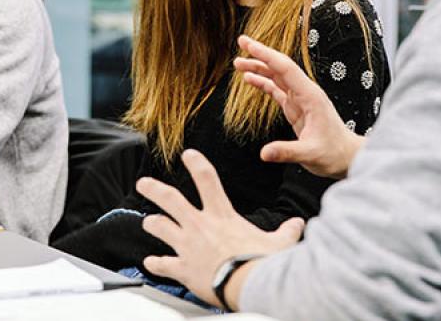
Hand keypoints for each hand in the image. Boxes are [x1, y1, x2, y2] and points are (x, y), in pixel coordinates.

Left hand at [137, 149, 303, 308]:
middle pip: (170, 199)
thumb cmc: (261, 264)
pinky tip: (150, 262)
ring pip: (160, 227)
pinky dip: (155, 263)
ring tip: (147, 221)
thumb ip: (286, 232)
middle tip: (143, 183)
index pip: (207, 180)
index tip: (188, 155)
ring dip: (152, 223)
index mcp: (222, 216)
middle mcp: (200, 226)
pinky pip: (163, 264)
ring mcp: (188, 247)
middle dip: (154, 188)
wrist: (247, 286)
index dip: (196, 163)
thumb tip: (297, 224)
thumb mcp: (279, 243)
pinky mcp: (182, 269)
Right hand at [235, 34, 363, 178]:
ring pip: (277, 76)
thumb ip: (286, 152)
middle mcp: (305, 92)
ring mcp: (300, 99)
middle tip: (241, 41)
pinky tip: (250, 79)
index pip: (286, 68)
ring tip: (238, 62)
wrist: (346, 157)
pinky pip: (277, 89)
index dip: (266, 55)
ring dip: (259, 67)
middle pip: (280, 67)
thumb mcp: (310, 154)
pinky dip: (263, 82)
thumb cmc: (333, 154)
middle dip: (260, 53)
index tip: (249, 45)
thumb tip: (264, 153)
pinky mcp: (296, 107)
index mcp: (310, 96)